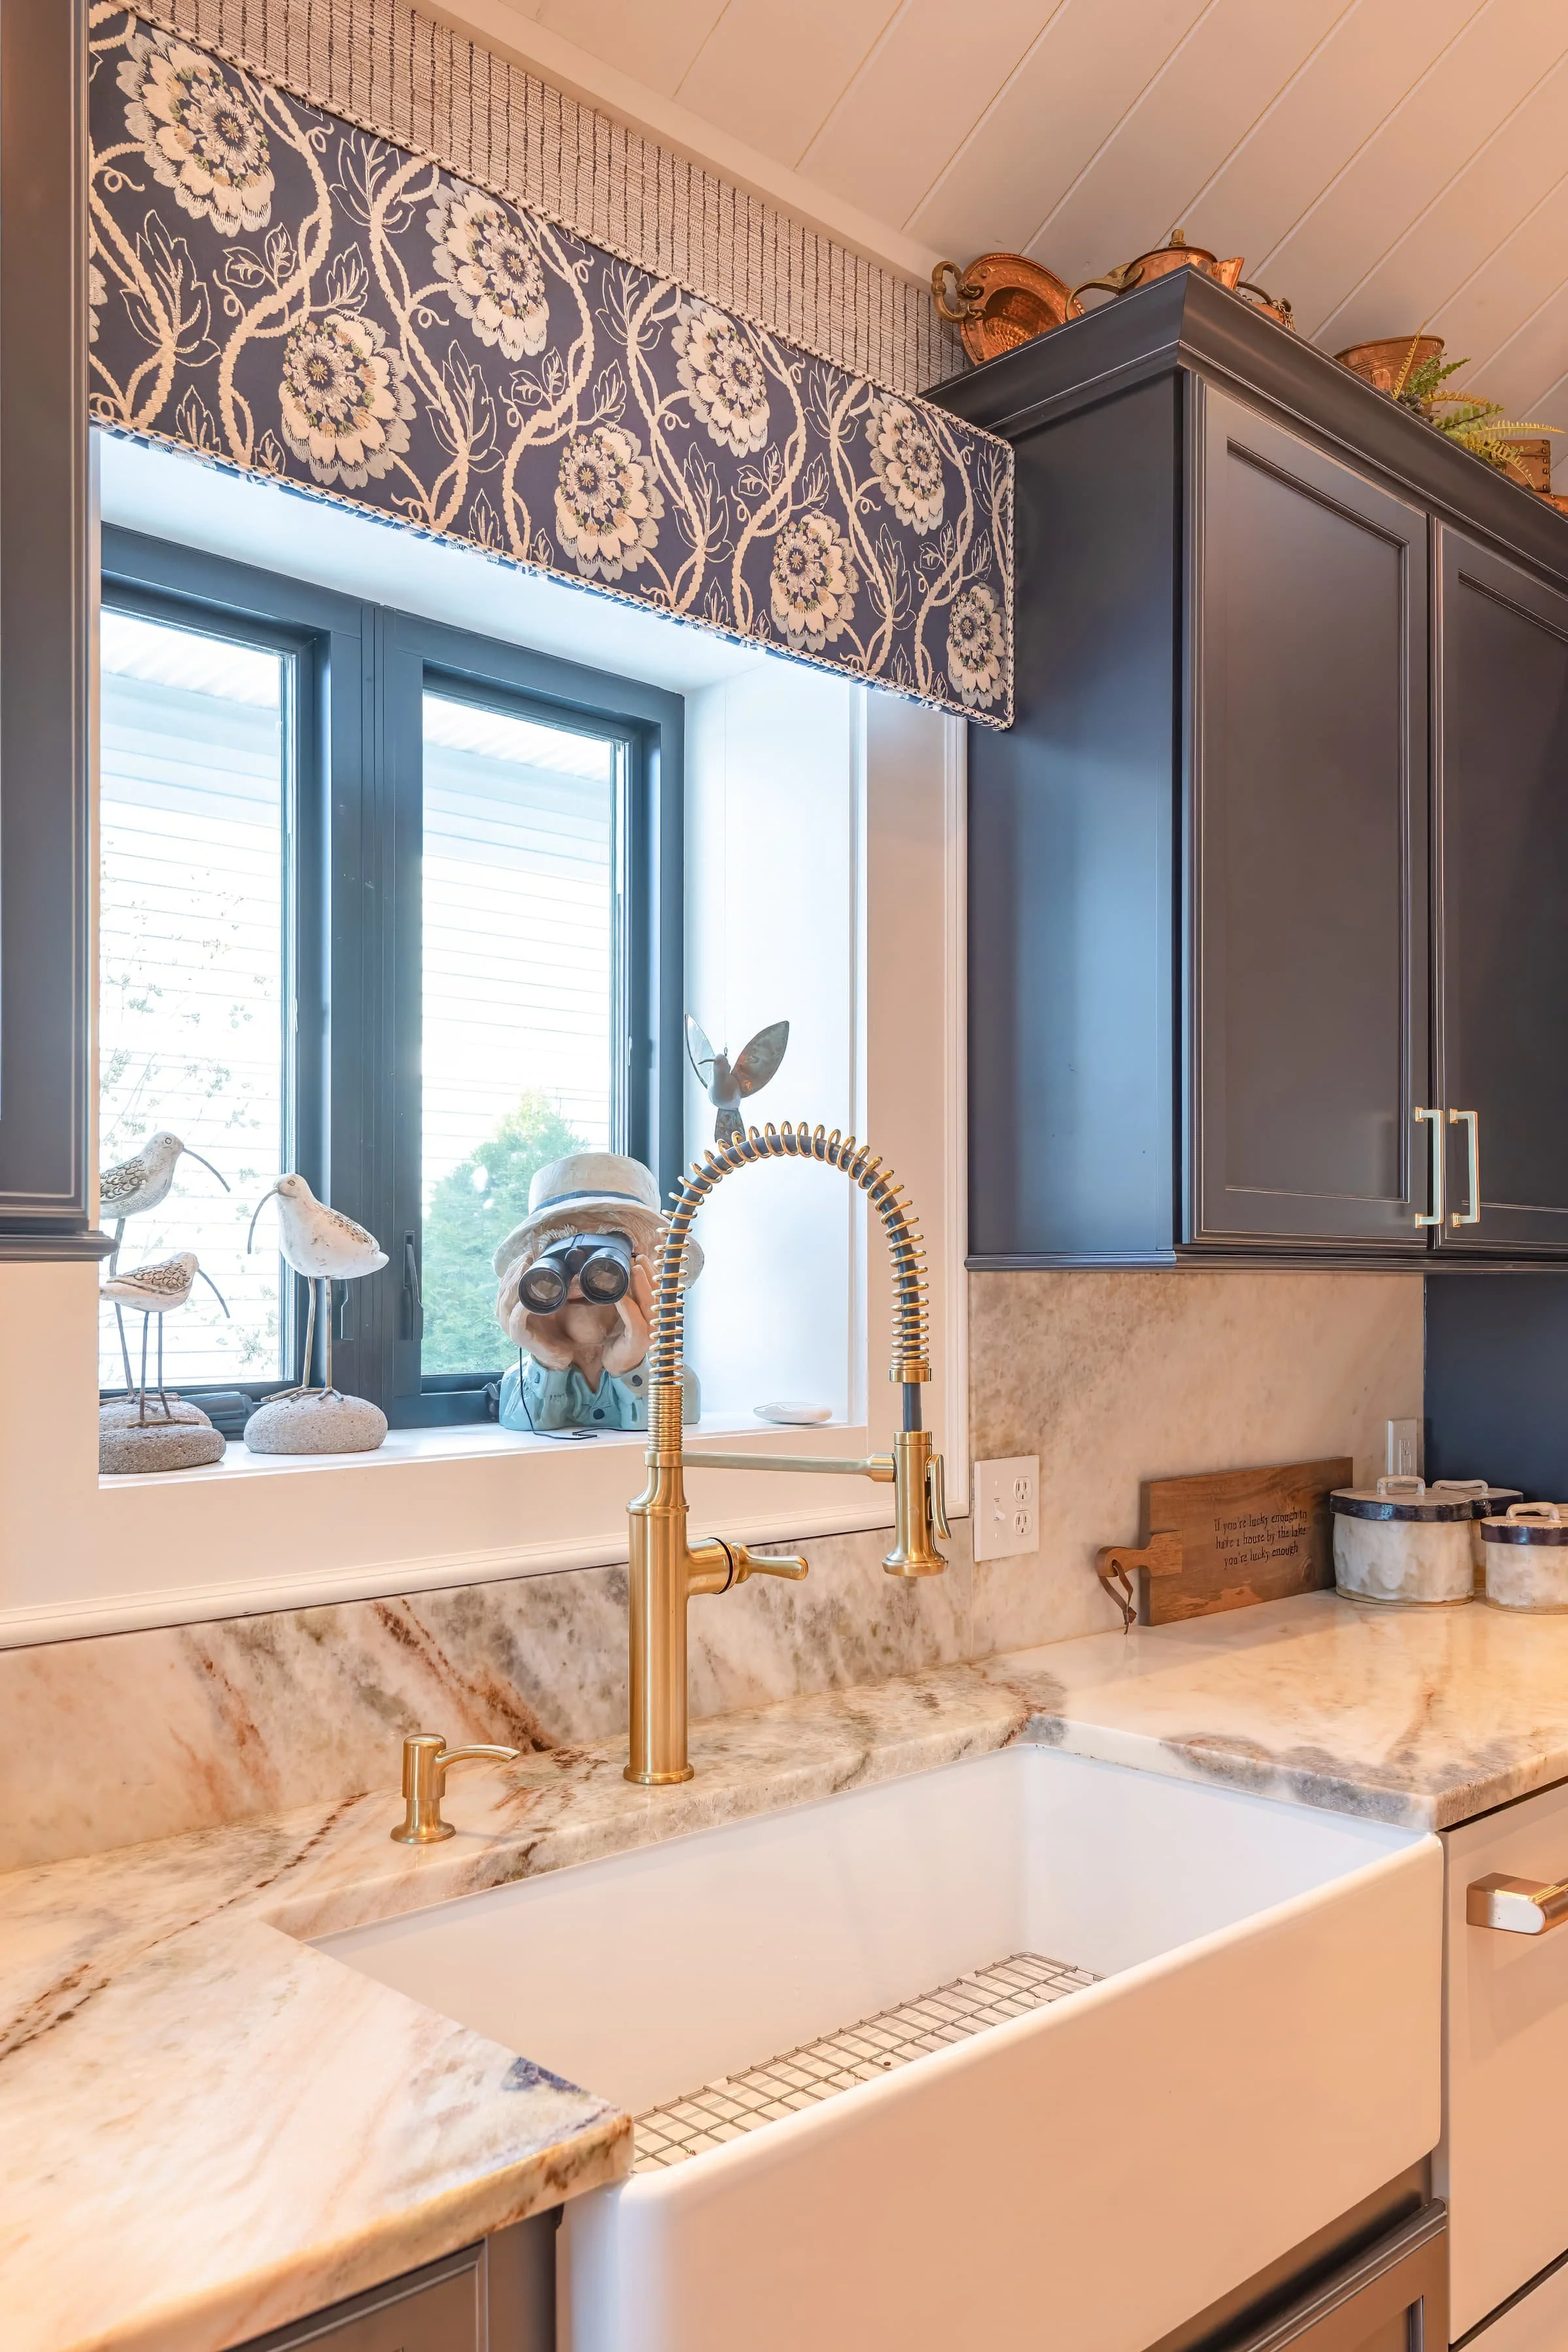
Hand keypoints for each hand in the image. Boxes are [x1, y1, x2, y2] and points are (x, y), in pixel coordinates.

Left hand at [600, 1255, 652, 1376]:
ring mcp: (650, 1331)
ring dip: (641, 1285)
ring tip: (634, 1269)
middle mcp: (657, 1320)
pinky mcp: (638, 1340)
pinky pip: (634, 1320)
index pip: (658, 1289)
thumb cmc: (622, 1336)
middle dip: (649, 1273)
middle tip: (638, 1258)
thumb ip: (630, 1296)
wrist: (617, 1363)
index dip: (653, 1272)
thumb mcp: (628, 1312)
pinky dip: (628, 1306)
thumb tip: (625, 1272)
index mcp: (656, 1313)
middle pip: (657, 1293)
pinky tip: (621, 1296)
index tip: (643, 1257)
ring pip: (648, 1303)